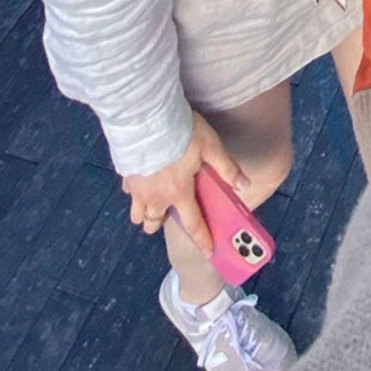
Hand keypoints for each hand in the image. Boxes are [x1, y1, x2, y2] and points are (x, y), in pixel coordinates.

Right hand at [121, 111, 249, 255]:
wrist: (146, 118)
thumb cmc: (182, 133)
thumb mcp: (211, 147)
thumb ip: (227, 168)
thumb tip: (245, 186)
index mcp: (179, 193)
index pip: (193, 223)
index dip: (202, 239)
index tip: (207, 252)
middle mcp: (155, 197)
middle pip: (154, 224)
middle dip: (160, 224)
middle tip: (169, 214)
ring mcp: (137, 188)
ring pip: (137, 214)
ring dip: (145, 212)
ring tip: (153, 200)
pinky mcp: (125, 174)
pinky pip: (128, 192)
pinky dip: (135, 191)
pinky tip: (142, 179)